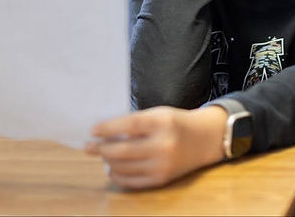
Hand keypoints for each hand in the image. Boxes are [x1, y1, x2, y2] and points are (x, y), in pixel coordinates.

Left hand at [85, 105, 226, 189]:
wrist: (205, 139)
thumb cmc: (177, 123)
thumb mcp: (159, 114)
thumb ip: (135, 122)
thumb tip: (105, 133)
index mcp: (163, 123)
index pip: (129, 125)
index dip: (108, 128)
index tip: (93, 130)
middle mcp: (163, 145)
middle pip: (123, 150)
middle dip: (101, 149)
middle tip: (89, 147)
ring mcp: (162, 165)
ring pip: (124, 167)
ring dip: (108, 161)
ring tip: (103, 155)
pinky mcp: (162, 179)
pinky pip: (132, 181)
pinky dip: (118, 175)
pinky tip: (113, 168)